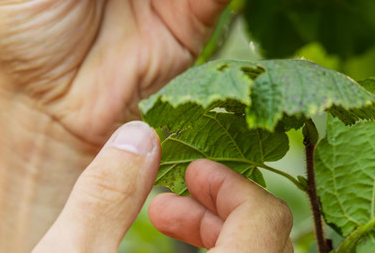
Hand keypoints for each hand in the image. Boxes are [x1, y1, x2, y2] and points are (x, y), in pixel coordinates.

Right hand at [33, 123, 292, 252]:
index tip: (191, 170)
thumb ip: (104, 194)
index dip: (230, 187)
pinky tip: (158, 250)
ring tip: (161, 218)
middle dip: (222, 210)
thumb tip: (139, 134)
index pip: (265, 224)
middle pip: (270, 244)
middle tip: (173, 196)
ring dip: (218, 236)